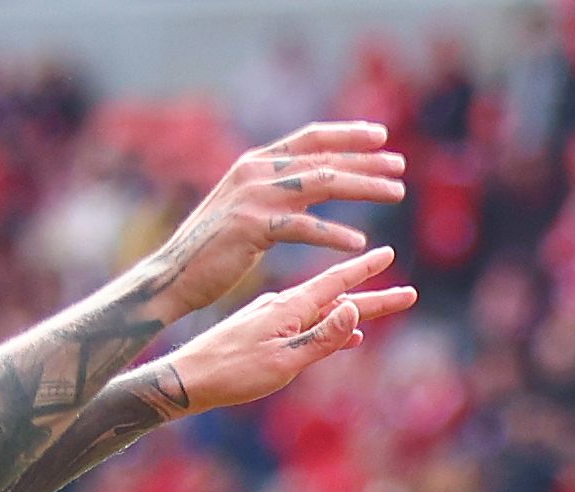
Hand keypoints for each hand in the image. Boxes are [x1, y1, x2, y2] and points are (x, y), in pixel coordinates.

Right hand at [137, 121, 408, 319]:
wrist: (174, 274)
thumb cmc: (214, 247)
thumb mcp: (247, 207)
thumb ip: (277, 191)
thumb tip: (309, 185)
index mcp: (256, 163)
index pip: (311, 137)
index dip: (348, 134)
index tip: (382, 136)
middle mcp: (256, 171)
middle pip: (323, 158)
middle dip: (366, 161)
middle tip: (400, 167)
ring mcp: (253, 197)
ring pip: (320, 184)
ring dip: (363, 187)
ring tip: (396, 194)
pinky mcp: (251, 227)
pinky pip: (302, 227)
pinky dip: (332, 233)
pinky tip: (357, 243)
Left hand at [164, 249, 416, 410]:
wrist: (186, 379)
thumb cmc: (233, 372)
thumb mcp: (282, 359)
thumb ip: (321, 337)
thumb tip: (356, 309)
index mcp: (289, 307)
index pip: (336, 283)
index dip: (365, 271)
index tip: (391, 254)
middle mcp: (283, 307)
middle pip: (338, 298)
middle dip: (374, 297)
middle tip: (408, 293)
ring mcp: (273, 319)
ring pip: (323, 313)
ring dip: (354, 313)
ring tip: (380, 312)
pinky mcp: (263, 333)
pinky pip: (306, 326)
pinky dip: (329, 329)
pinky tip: (342, 337)